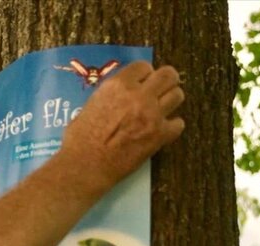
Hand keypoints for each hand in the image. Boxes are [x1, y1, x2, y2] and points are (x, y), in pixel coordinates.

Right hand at [63, 61, 184, 187]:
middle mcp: (139, 96)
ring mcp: (152, 115)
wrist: (86, 164)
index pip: (143, 66)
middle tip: (161, 89)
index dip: (144, 74)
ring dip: (171, 100)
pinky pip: (179, 124)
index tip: (143, 81)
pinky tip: (163, 130)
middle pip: (167, 75)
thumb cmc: (80, 138)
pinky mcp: (160, 135)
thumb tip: (119, 95)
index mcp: (118, 85)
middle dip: (166, 81)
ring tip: (162, 108)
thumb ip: (110, 95)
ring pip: (177, 95)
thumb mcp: (91, 104)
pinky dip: (172, 126)